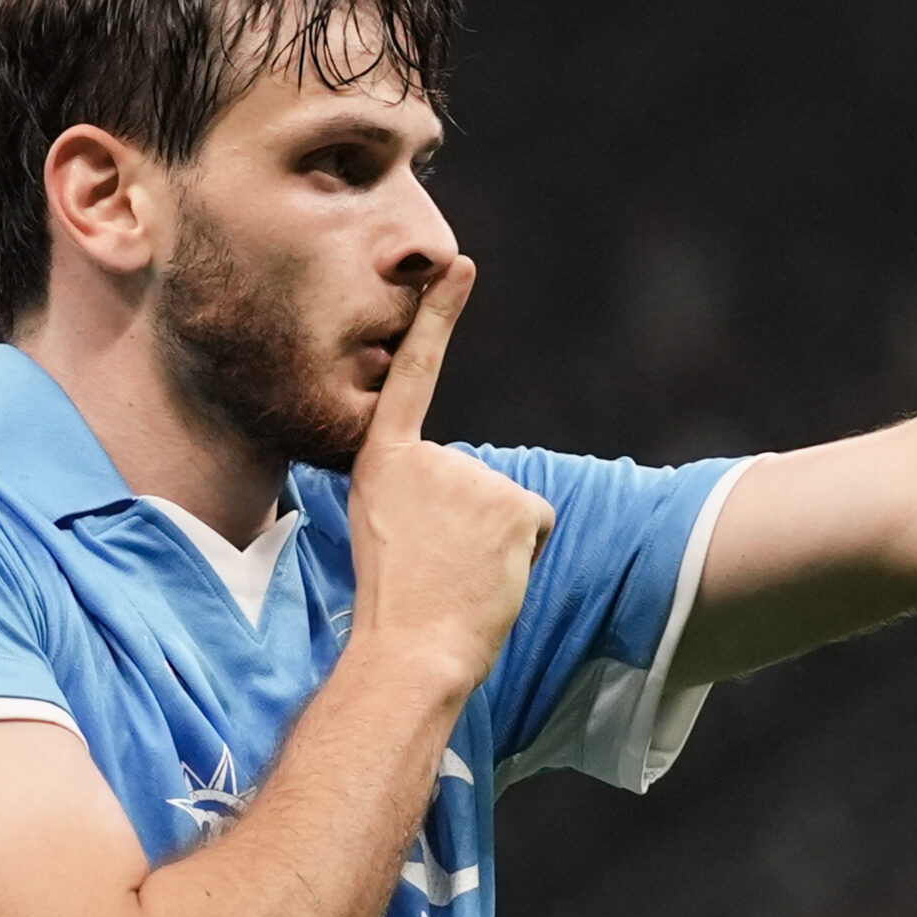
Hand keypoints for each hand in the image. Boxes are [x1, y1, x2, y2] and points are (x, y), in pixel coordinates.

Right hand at [345, 257, 556, 689]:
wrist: (409, 650)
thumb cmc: (395, 607)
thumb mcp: (388, 532)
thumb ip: (421, 497)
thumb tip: (467, 496)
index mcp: (382, 462)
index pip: (413, 377)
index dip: (439, 319)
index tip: (460, 265)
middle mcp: (429, 458)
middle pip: (473, 481)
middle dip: (470, 525)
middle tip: (437, 568)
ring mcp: (473, 477)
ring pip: (505, 507)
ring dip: (494, 545)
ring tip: (459, 577)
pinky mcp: (516, 504)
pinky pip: (535, 525)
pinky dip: (523, 554)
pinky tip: (490, 577)